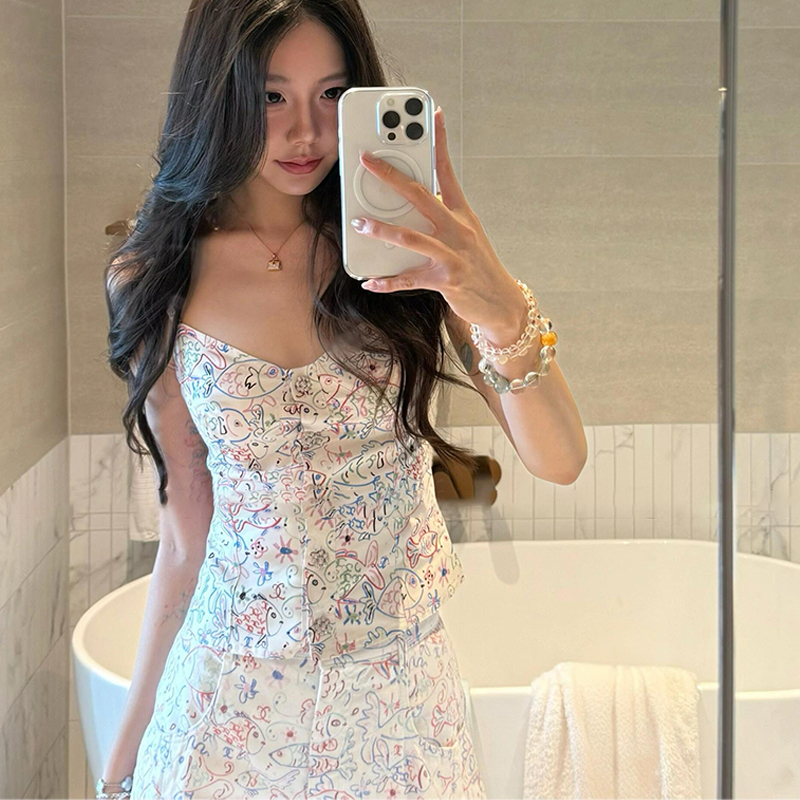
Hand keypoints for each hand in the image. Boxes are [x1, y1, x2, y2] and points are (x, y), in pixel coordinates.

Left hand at [352, 107, 526, 340]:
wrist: (501, 302)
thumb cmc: (478, 266)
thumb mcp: (467, 234)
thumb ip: (443, 216)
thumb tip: (413, 202)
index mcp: (462, 214)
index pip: (447, 170)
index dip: (439, 140)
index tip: (430, 113)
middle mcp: (458, 230)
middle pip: (420, 195)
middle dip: (391, 175)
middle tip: (367, 160)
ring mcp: (452, 255)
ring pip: (411, 237)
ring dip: (381, 230)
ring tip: (359, 223)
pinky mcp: (445, 281)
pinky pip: (409, 279)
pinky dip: (386, 281)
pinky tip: (369, 280)